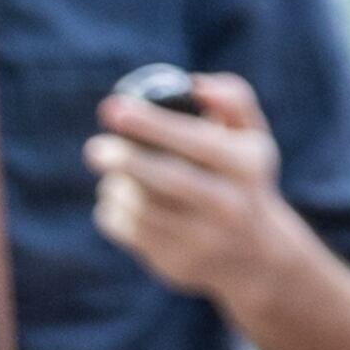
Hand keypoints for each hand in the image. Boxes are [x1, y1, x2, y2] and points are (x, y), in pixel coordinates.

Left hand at [84, 71, 294, 324]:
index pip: (197, 142)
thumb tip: (194, 84)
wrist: (254, 255)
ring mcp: (203, 240)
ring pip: (143, 208)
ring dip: (115, 186)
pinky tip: (116, 199)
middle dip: (124, 159)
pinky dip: (112, 212)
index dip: (152, 124)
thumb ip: (232, 98)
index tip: (113, 109)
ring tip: (110, 171)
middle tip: (95, 148)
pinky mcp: (176, 264)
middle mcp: (229, 205)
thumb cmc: (242, 177)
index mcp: (246, 166)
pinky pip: (129, 233)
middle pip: (167, 179)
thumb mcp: (252, 136)